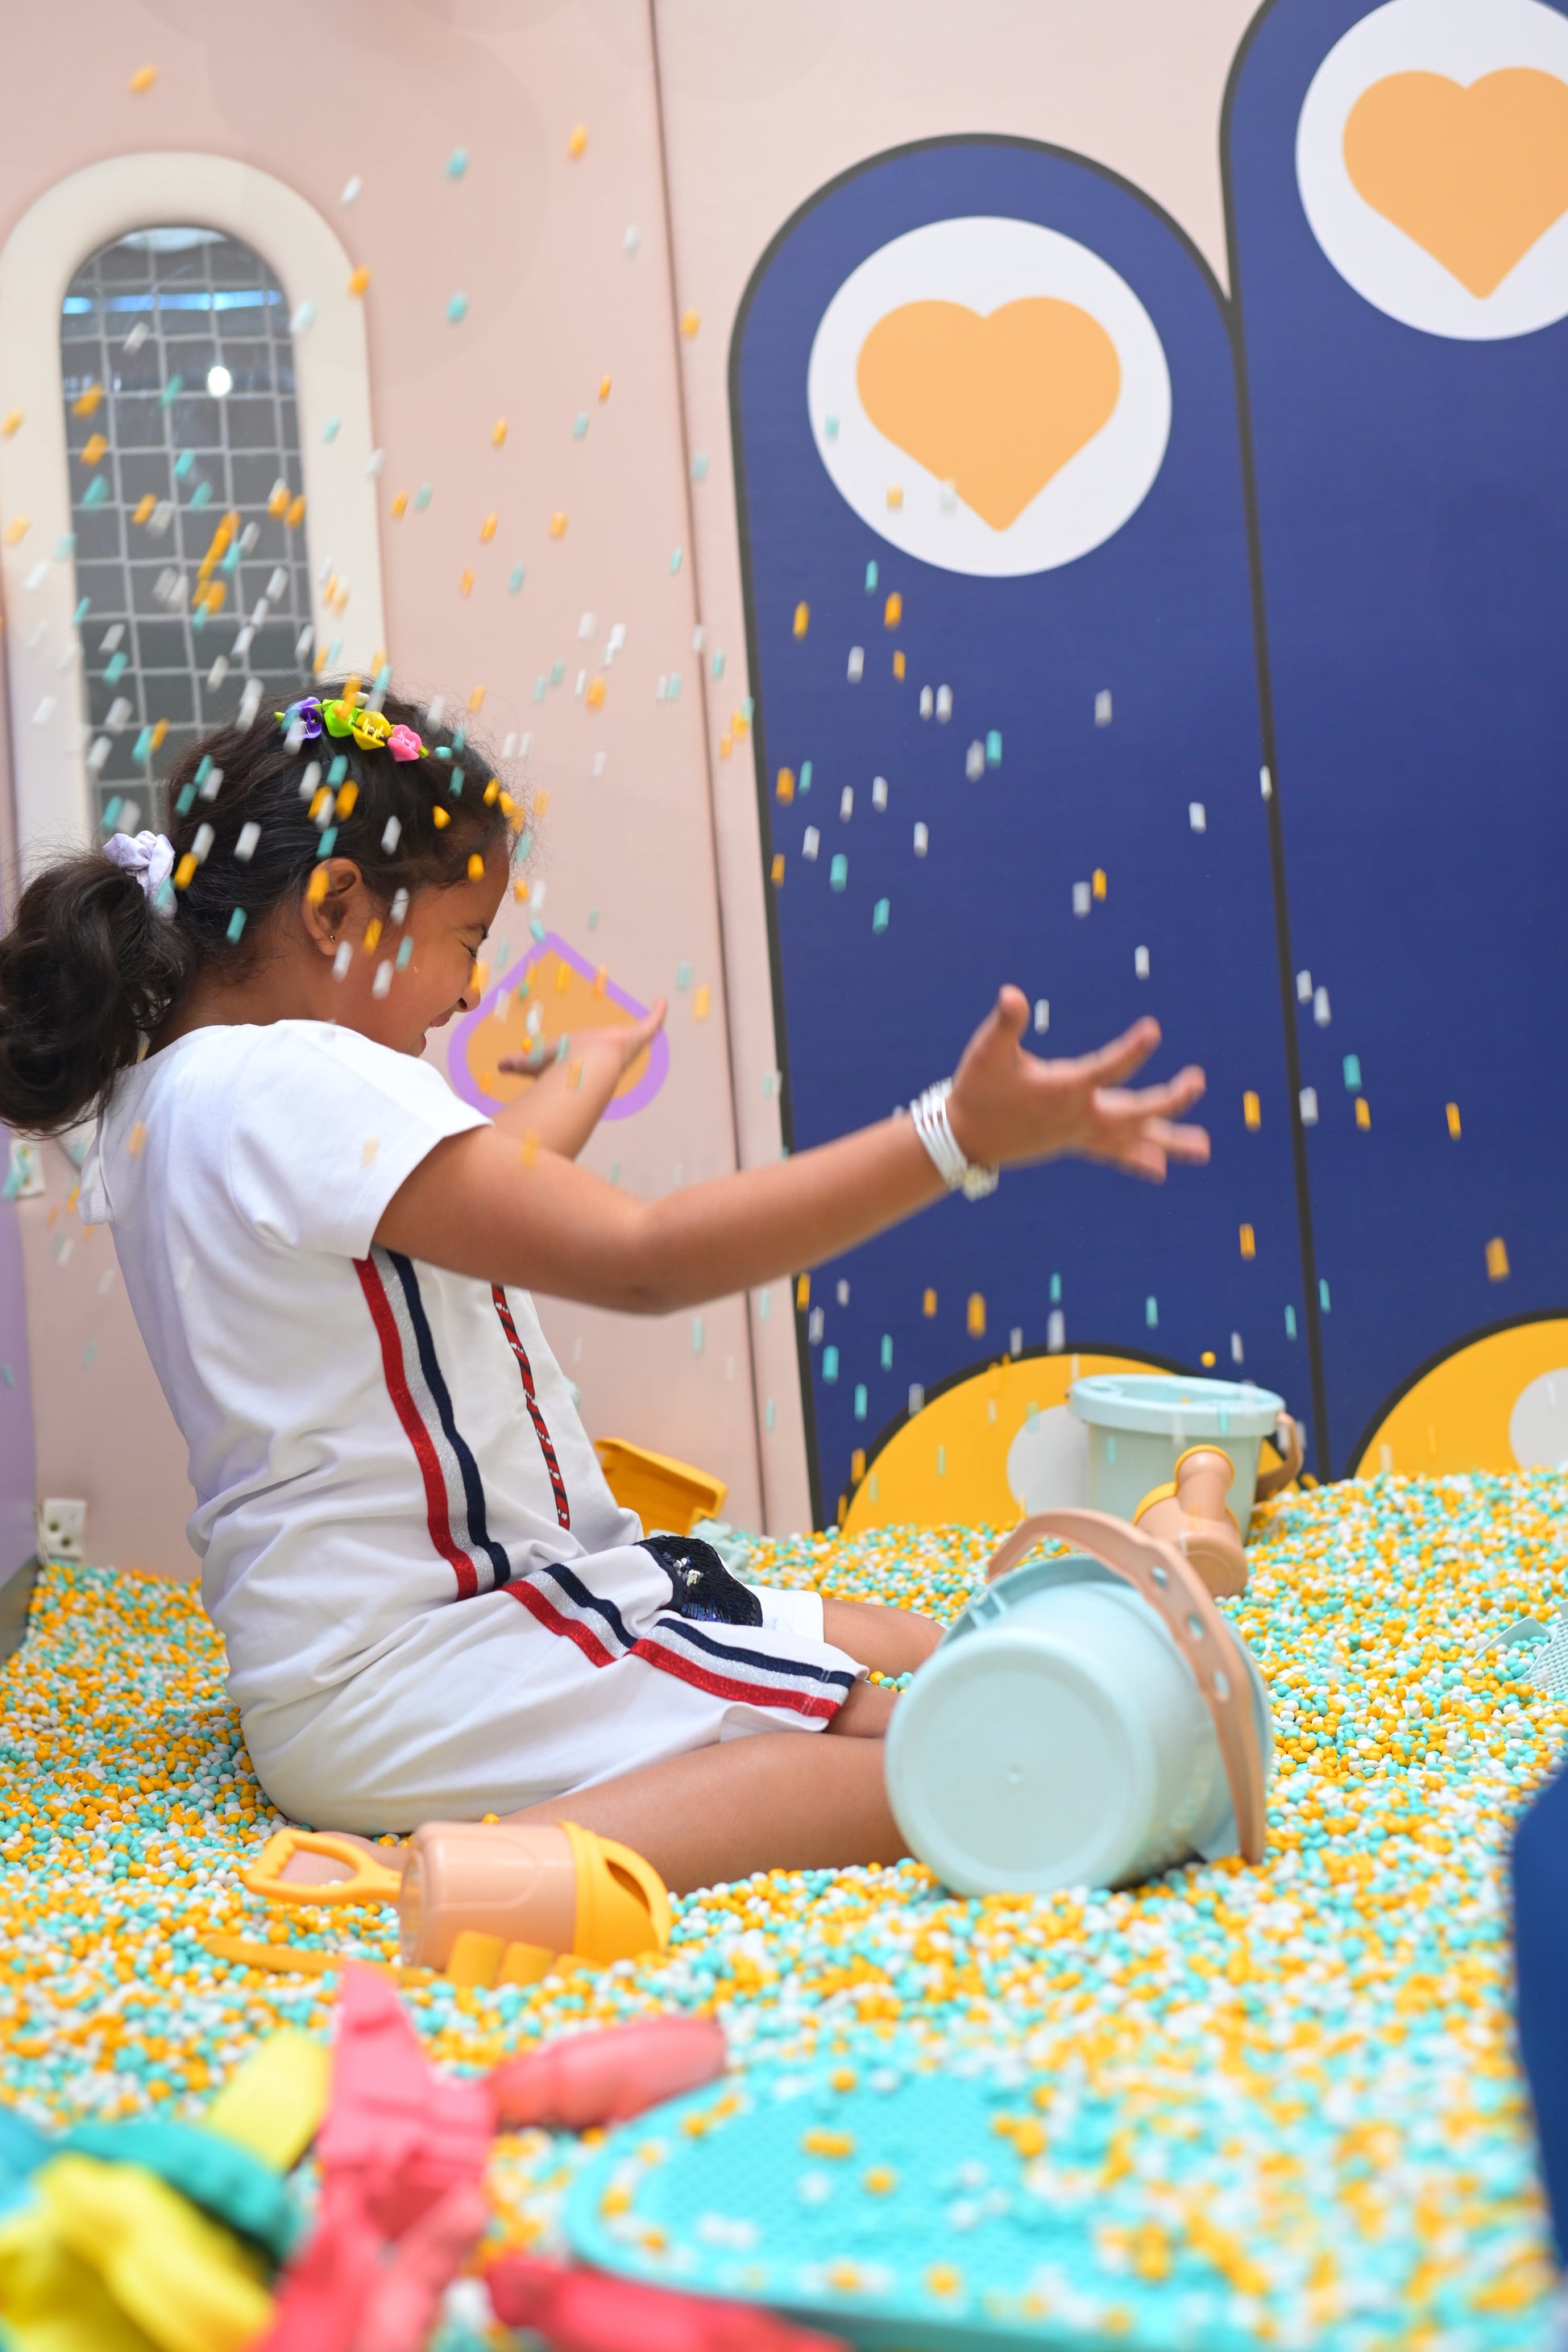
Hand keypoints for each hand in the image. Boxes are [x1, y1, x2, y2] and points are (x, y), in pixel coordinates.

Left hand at [498, 1000, 665, 1082]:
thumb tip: (500, 1065)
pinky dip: (658, 1013)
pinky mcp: (638, 1036)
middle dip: (626, 1040)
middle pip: (619, 1046)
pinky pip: (652, 1023)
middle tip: (631, 1033)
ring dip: (647, 1027)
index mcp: (589, 1061)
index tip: (594, 1049)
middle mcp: (610, 1054)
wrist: (587, 1067)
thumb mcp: (535, 1061)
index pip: (593, 1057)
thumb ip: (519, 1063)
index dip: (593, 1053)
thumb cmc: (561, 1067)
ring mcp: (627, 1045)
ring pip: (640, 1036)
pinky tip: (662, 1001)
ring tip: (653, 1015)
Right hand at [946, 989, 1208, 1181]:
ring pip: (1132, 1138)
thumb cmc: (977, 1090)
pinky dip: (1137, 1159)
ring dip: (1169, 1141)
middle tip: (1198, 1081)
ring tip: (1204, 1148)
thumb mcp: (986, 1052)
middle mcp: (1079, 1116)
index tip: (1154, 1030)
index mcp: (1064, 1090)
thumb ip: (1005, 1023)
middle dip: (1171, 1099)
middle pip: (1136, 1111)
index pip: (1108, 1068)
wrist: (965, 1138)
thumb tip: (1010, 994)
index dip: (1133, 1050)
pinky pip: (1113, 1153)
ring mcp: (1080, 1133)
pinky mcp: (1074, 1142)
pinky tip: (1160, 1168)